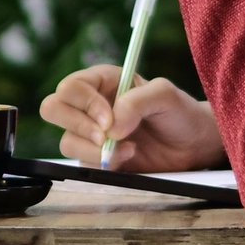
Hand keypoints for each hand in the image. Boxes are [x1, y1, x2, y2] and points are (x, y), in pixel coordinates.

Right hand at [39, 66, 223, 170]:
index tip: (109, 119)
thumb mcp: (165, 95)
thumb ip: (137, 101)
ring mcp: (91, 132)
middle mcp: (90, 104)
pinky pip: (82, 162)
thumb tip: (111, 127)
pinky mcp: (96, 157)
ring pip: (66, 140)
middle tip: (104, 136)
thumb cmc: (179, 112)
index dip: (84, 104)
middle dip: (77, 125)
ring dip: (94, 150)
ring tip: (129, 148)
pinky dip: (104, 163)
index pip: (71, 87)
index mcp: (102, 81)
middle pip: (53, 108)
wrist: (192, 145)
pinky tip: (129, 156)